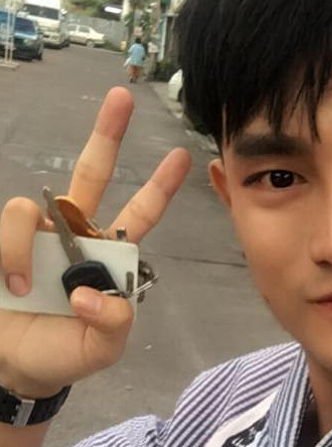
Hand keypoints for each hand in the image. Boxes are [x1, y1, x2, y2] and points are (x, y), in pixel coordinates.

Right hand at [0, 87, 191, 398]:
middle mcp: (74, 233)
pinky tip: (13, 286)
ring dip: (26, 246)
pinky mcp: (4, 240)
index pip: (140, 213)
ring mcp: (35, 233)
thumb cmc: (62, 352)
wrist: (12, 367)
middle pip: (93, 173)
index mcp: (108, 252)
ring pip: (33, 205)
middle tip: (121, 97)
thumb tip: (96, 293)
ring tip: (26, 290)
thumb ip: (113, 323)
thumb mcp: (100, 348)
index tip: (182, 155)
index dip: (160, 186)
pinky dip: (10, 253)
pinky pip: (9, 226)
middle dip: (107, 135)